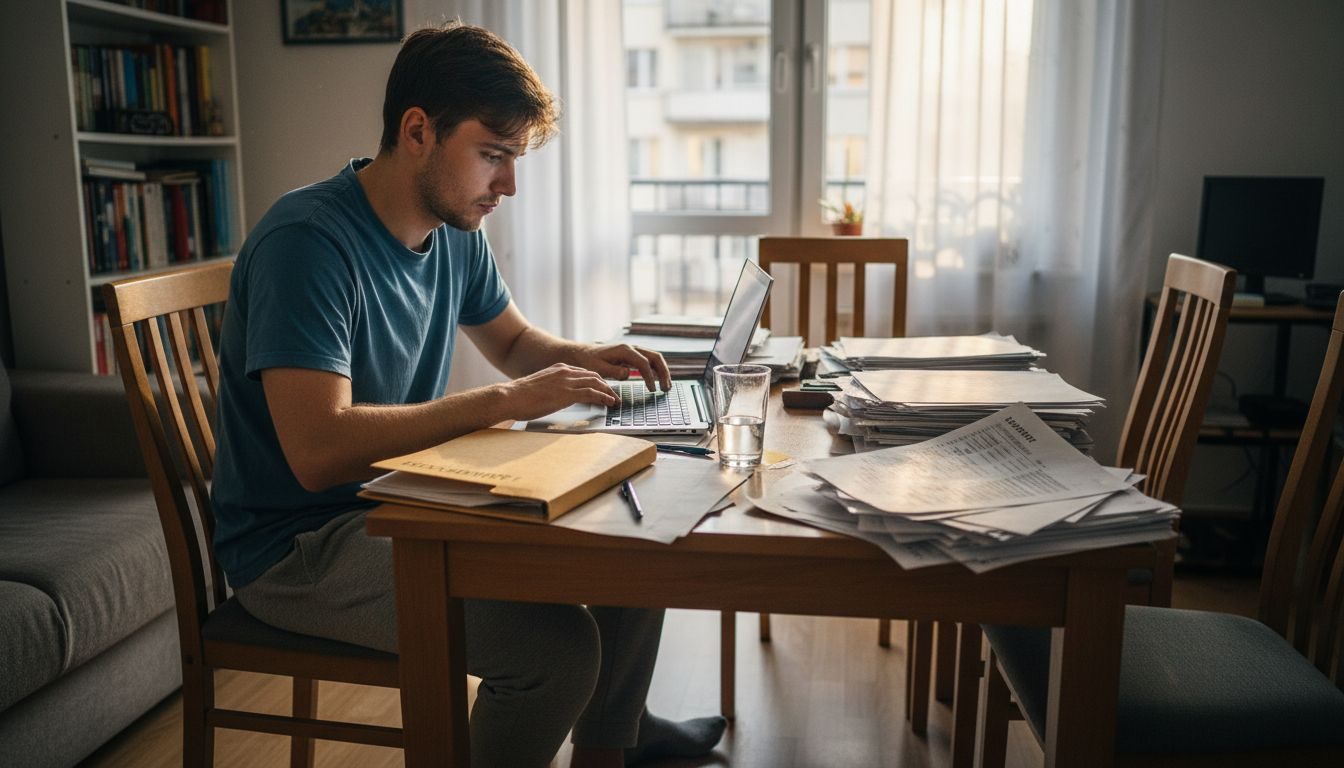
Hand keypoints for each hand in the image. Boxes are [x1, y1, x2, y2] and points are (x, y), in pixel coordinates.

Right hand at [499, 363, 618, 421]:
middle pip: (594, 375)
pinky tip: (609, 403)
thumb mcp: (540, 387)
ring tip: (615, 400)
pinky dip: (604, 397)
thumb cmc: (520, 396)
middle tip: (613, 395)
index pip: (584, 372)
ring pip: (596, 383)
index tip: (603, 389)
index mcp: (558, 369)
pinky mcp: (567, 393)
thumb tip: (556, 398)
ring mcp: (567, 381)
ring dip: (608, 392)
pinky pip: (592, 393)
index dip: (596, 381)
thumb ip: (552, 389)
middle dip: (606, 385)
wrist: (510, 396)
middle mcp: (565, 371)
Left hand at [569, 343, 672, 391]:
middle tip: (666, 388)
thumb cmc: (589, 361)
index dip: (650, 377)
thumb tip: (628, 374)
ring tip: (667, 386)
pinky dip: (657, 370)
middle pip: (655, 357)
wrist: (584, 353)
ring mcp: (634, 350)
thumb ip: (613, 371)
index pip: (644, 363)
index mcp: (625, 350)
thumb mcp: (598, 368)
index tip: (652, 390)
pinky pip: (650, 361)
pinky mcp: (633, 355)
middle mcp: (632, 348)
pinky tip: (659, 381)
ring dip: (663, 371)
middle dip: (663, 372)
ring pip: (655, 358)